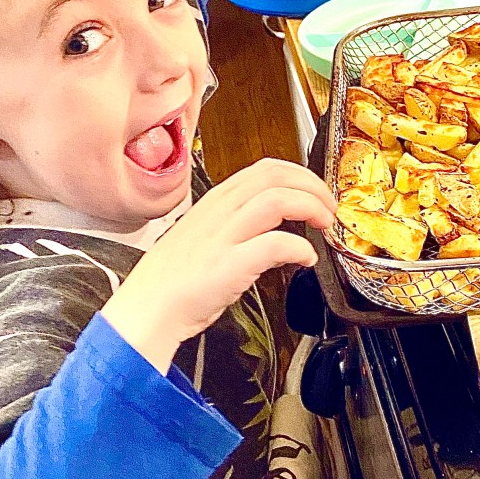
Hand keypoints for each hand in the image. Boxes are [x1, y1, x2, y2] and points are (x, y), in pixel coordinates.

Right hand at [100, 159, 335, 373]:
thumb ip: (241, 230)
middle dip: (313, 185)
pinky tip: (306, 259)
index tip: (316, 191)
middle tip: (330, 206)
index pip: (265, 169)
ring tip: (325, 224)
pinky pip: (275, 244)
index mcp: (215, 202)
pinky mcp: (229, 264)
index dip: (300, 175)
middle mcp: (220, 211)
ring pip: (277, 199)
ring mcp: (223, 235)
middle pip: (276, 175)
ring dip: (311, 206)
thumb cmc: (175, 280)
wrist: (149, 309)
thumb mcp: (207, 240)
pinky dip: (300, 248)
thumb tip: (278, 236)